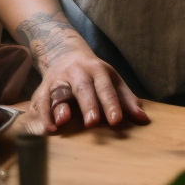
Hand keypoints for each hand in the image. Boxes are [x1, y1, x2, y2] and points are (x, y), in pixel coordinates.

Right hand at [23, 45, 149, 134]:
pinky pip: (41, 101)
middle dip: (88, 105)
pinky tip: (48, 129)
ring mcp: (59, 79)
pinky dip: (43, 115)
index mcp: (98, 70)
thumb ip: (127, 100)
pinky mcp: (43, 88)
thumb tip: (144, 119)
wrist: (65, 54)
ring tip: (62, 122)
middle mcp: (77, 72)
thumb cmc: (95, 75)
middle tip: (92, 123)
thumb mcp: (113, 81)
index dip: (111, 104)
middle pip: (83, 88)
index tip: (116, 121)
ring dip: (59, 107)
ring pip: (58, 92)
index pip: (106, 88)